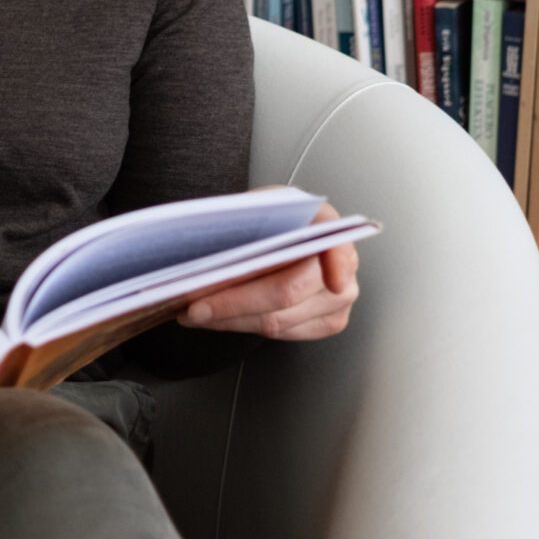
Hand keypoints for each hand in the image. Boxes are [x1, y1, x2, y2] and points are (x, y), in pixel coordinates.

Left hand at [176, 200, 358, 339]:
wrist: (281, 228)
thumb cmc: (271, 217)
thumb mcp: (258, 205)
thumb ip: (242, 223)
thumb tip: (207, 251)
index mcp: (327, 222)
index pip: (335, 246)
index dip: (335, 265)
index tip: (332, 282)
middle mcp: (344, 261)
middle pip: (288, 292)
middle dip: (234, 302)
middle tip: (195, 305)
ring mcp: (342, 296)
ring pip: (277, 320)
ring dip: (230, 318)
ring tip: (194, 312)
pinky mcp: (328, 321)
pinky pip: (280, 333)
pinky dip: (242, 326)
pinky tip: (217, 318)